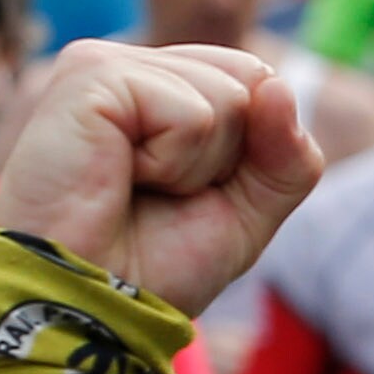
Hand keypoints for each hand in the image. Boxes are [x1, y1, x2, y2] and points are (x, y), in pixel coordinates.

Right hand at [0, 41, 322, 318]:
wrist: (86, 308)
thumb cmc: (151, 267)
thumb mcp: (248, 214)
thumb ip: (287, 156)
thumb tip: (278, 86)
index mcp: (162, 87)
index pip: (256, 79)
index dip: (252, 148)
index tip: (191, 195)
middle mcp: (133, 67)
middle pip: (250, 80)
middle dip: (226, 158)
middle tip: (158, 195)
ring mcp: (107, 65)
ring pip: (227, 96)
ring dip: (197, 167)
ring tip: (134, 187)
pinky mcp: (89, 76)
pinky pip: (191, 113)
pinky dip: (172, 164)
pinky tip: (119, 178)